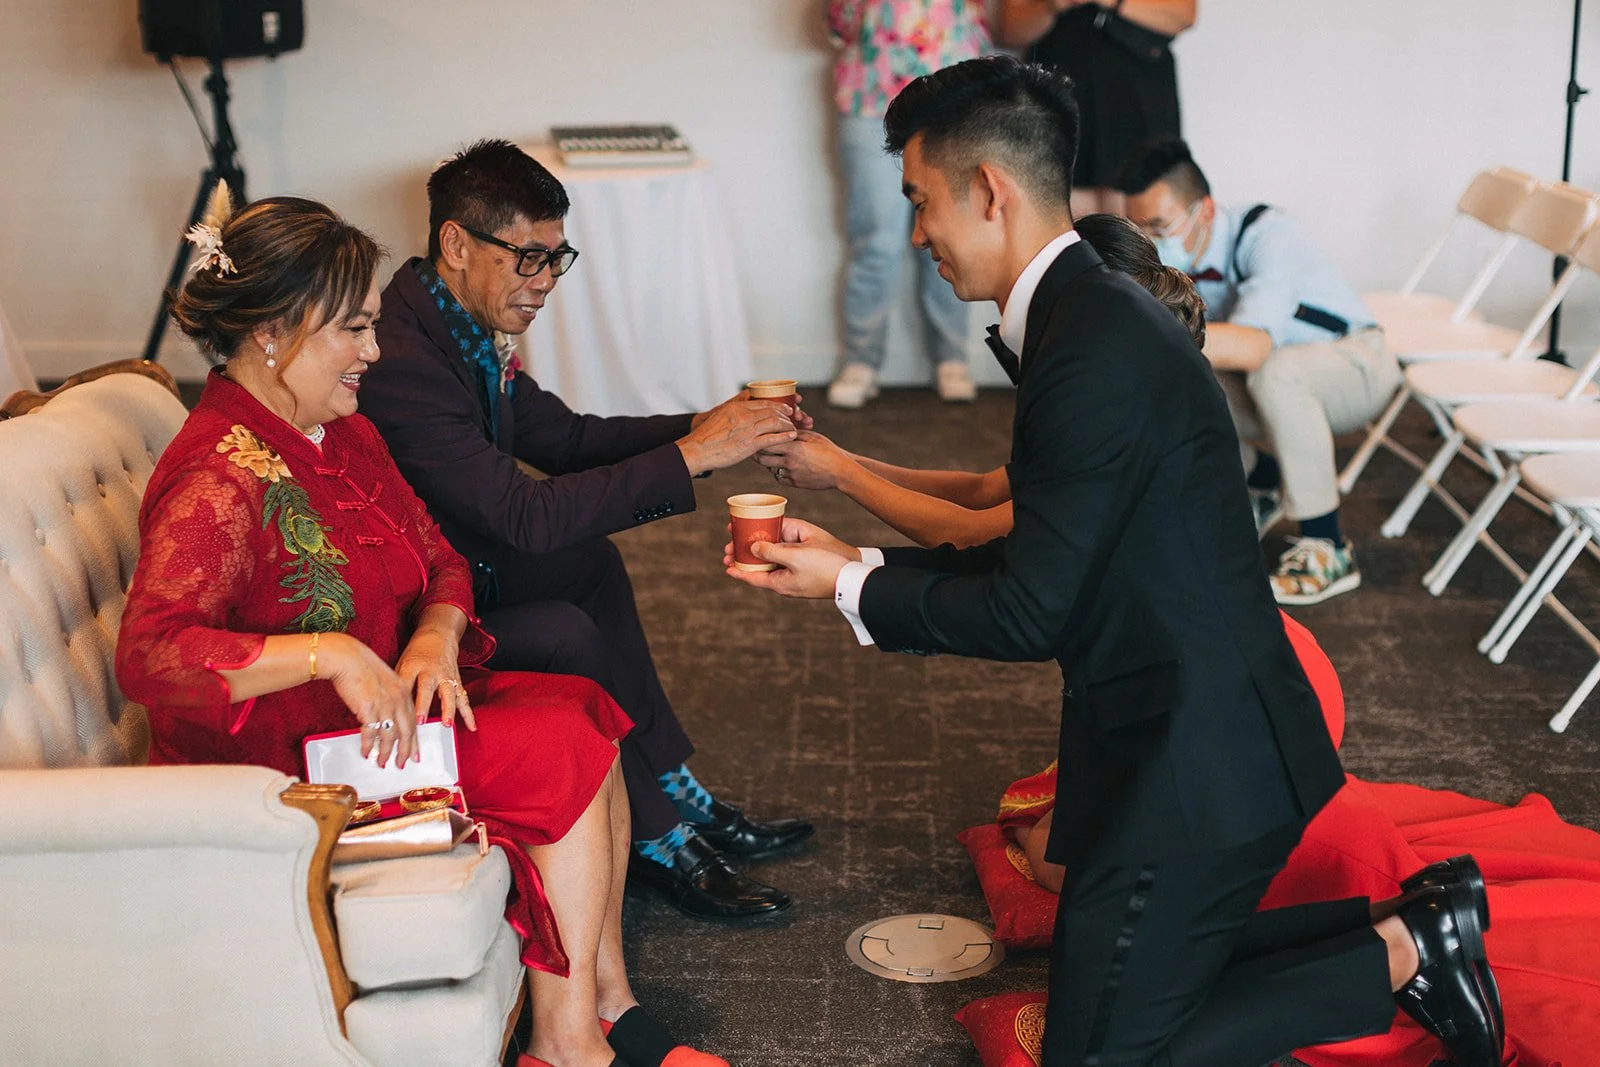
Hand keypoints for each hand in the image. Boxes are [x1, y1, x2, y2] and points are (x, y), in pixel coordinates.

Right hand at [322, 633, 418, 768]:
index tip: (415, 751)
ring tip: (382, 763)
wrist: (346, 657)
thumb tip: (385, 715)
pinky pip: (371, 733)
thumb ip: (389, 697)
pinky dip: (368, 745)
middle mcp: (398, 699)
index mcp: (403, 691)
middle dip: (405, 751)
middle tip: (403, 764)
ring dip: (385, 753)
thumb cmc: (360, 666)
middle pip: (406, 732)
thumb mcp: (383, 679)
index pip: (412, 720)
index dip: (414, 739)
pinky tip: (366, 752)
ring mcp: (385, 704)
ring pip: (389, 736)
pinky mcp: (369, 709)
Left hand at [395, 626, 476, 732]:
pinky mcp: (457, 681)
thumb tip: (389, 707)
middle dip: (424, 705)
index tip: (397, 710)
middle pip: (427, 688)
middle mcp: (430, 670)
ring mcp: (446, 676)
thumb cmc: (417, 653)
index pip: (405, 680)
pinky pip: (463, 699)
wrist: (439, 635)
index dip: (401, 695)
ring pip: (448, 693)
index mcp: (412, 665)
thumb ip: (398, 683)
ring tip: (447, 724)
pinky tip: (471, 726)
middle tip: (421, 720)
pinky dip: (468, 713)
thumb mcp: (402, 662)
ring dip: (448, 709)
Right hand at [678, 399, 796, 474]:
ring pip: (775, 422)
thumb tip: (741, 414)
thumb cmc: (706, 437)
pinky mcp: (749, 444)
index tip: (785, 408)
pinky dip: (785, 436)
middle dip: (785, 413)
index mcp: (736, 408)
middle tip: (794, 417)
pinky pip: (772, 438)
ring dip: (787, 424)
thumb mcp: (720, 418)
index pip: (762, 402)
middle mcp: (743, 416)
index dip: (777, 405)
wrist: (697, 450)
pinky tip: (792, 436)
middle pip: (771, 410)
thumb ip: (733, 414)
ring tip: (794, 427)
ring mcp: (747, 430)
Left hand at [723, 516, 857, 598]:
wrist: (852, 576)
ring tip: (748, 541)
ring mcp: (796, 578)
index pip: (752, 578)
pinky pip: (785, 561)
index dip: (737, 571)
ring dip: (760, 552)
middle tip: (732, 547)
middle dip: (746, 558)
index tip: (726, 565)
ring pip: (772, 564)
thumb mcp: (795, 557)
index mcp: (780, 583)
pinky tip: (774, 542)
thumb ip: (771, 552)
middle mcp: (786, 582)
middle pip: (760, 570)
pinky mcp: (806, 572)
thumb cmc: (825, 567)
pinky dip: (776, 551)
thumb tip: (753, 547)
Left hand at [756, 429, 849, 489]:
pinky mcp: (794, 483)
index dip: (761, 438)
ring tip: (768, 455)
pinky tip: (780, 466)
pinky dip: (777, 471)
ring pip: (770, 468)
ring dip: (768, 462)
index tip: (758, 435)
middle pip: (763, 458)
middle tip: (755, 446)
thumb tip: (783, 430)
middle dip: (758, 452)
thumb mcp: (813, 437)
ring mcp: (791, 474)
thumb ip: (796, 433)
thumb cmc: (829, 451)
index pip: (768, 442)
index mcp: (793, 448)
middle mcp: (789, 462)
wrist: (840, 472)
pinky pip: (779, 478)